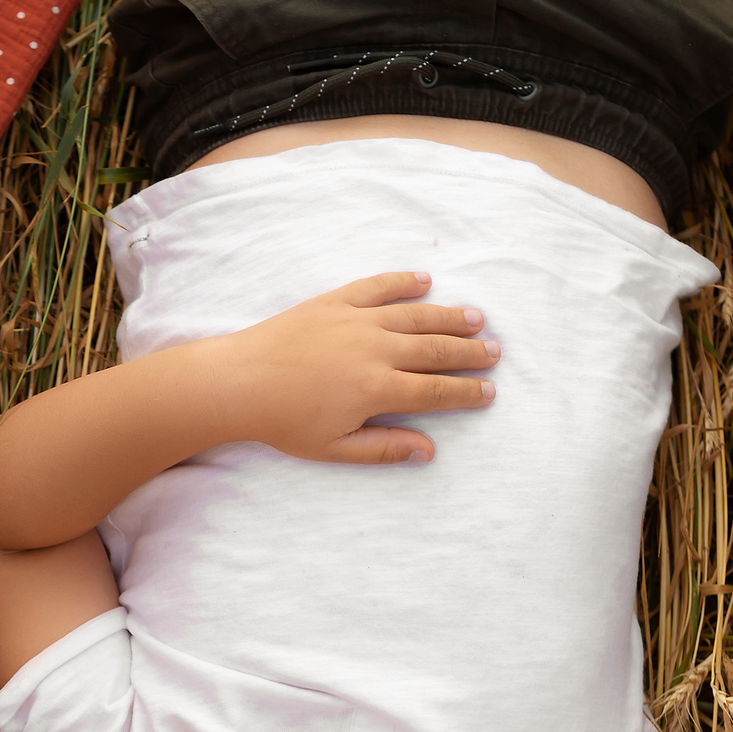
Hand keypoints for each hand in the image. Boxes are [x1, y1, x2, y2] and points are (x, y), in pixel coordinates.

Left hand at [205, 271, 497, 462]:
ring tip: (475, 318)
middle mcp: (375, 350)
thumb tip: (428, 451)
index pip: (436, 391)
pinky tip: (424, 280)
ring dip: (449, 317)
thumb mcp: (333, 448)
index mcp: (377, 390)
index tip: (489, 391)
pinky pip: (376, 286)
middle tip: (494, 352)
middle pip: (435, 349)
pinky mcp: (334, 302)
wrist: (238, 382)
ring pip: (416, 315)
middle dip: (470, 352)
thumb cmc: (282, 422)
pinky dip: (402, 282)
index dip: (466, 392)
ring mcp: (356, 321)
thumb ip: (383, 448)